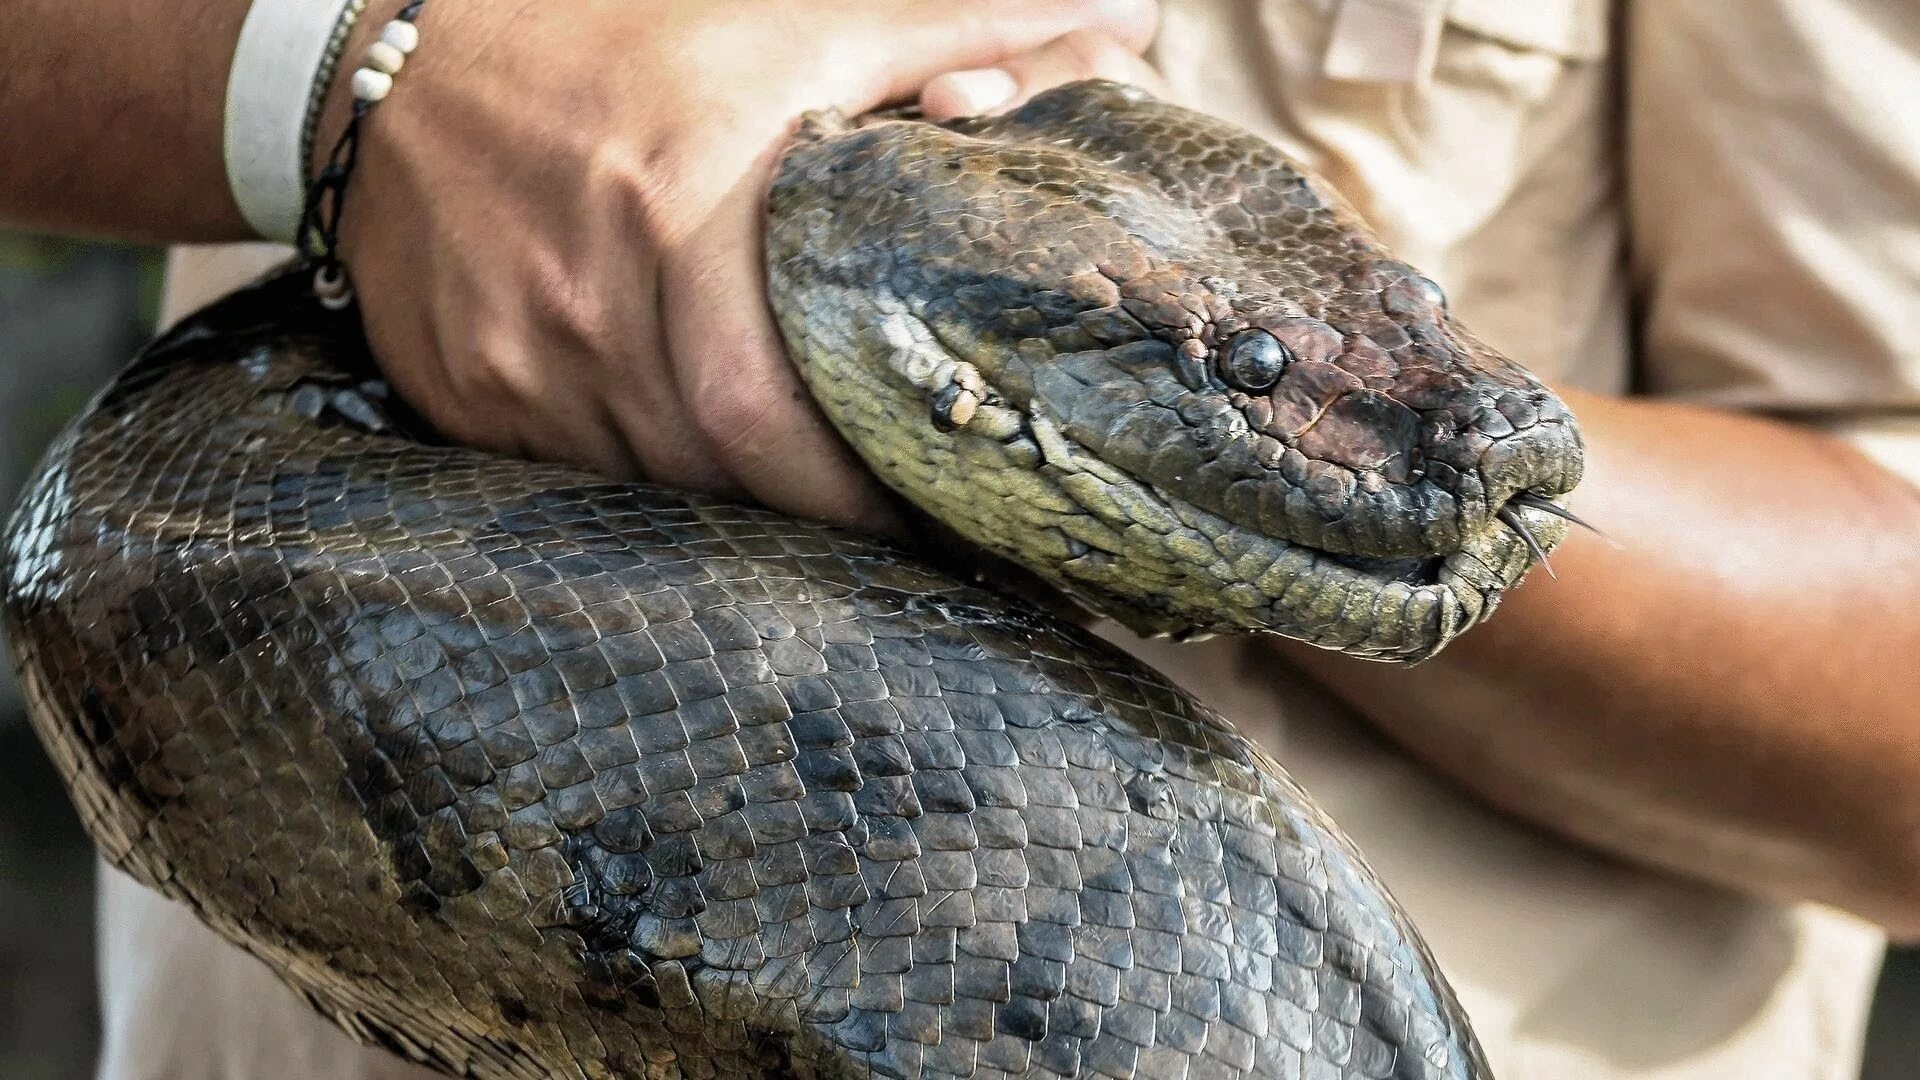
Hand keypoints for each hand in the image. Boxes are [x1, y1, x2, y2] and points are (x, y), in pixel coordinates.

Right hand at [324, 0, 1165, 532]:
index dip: (858, 496)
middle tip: (898, 525)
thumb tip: (1125, 14)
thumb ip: (955, 27)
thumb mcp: (790, 18)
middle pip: (720, 476)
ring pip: (657, 489)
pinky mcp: (465, 401)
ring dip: (739, 503)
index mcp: (674, 214)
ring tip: (810, 497)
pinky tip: (694, 455)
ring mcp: (514, 371)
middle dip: (818, 517)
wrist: (387, 64)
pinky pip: (580, 479)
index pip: (770, 418)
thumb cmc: (609, 36)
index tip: (939, 519)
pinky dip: (653, 478)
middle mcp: (586, 313)